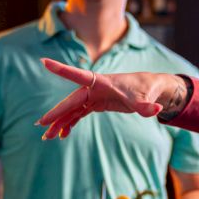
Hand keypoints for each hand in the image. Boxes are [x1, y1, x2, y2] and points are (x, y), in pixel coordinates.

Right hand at [37, 59, 179, 139]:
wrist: (149, 90)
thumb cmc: (145, 90)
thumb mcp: (145, 99)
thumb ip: (147, 105)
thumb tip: (157, 111)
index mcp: (101, 82)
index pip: (78, 75)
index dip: (61, 69)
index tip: (44, 62)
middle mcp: (93, 88)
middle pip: (70, 101)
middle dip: (55, 113)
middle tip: (41, 125)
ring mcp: (93, 96)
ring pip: (71, 110)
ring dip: (60, 122)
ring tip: (48, 137)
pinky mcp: (95, 104)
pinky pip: (78, 114)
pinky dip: (70, 123)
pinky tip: (63, 134)